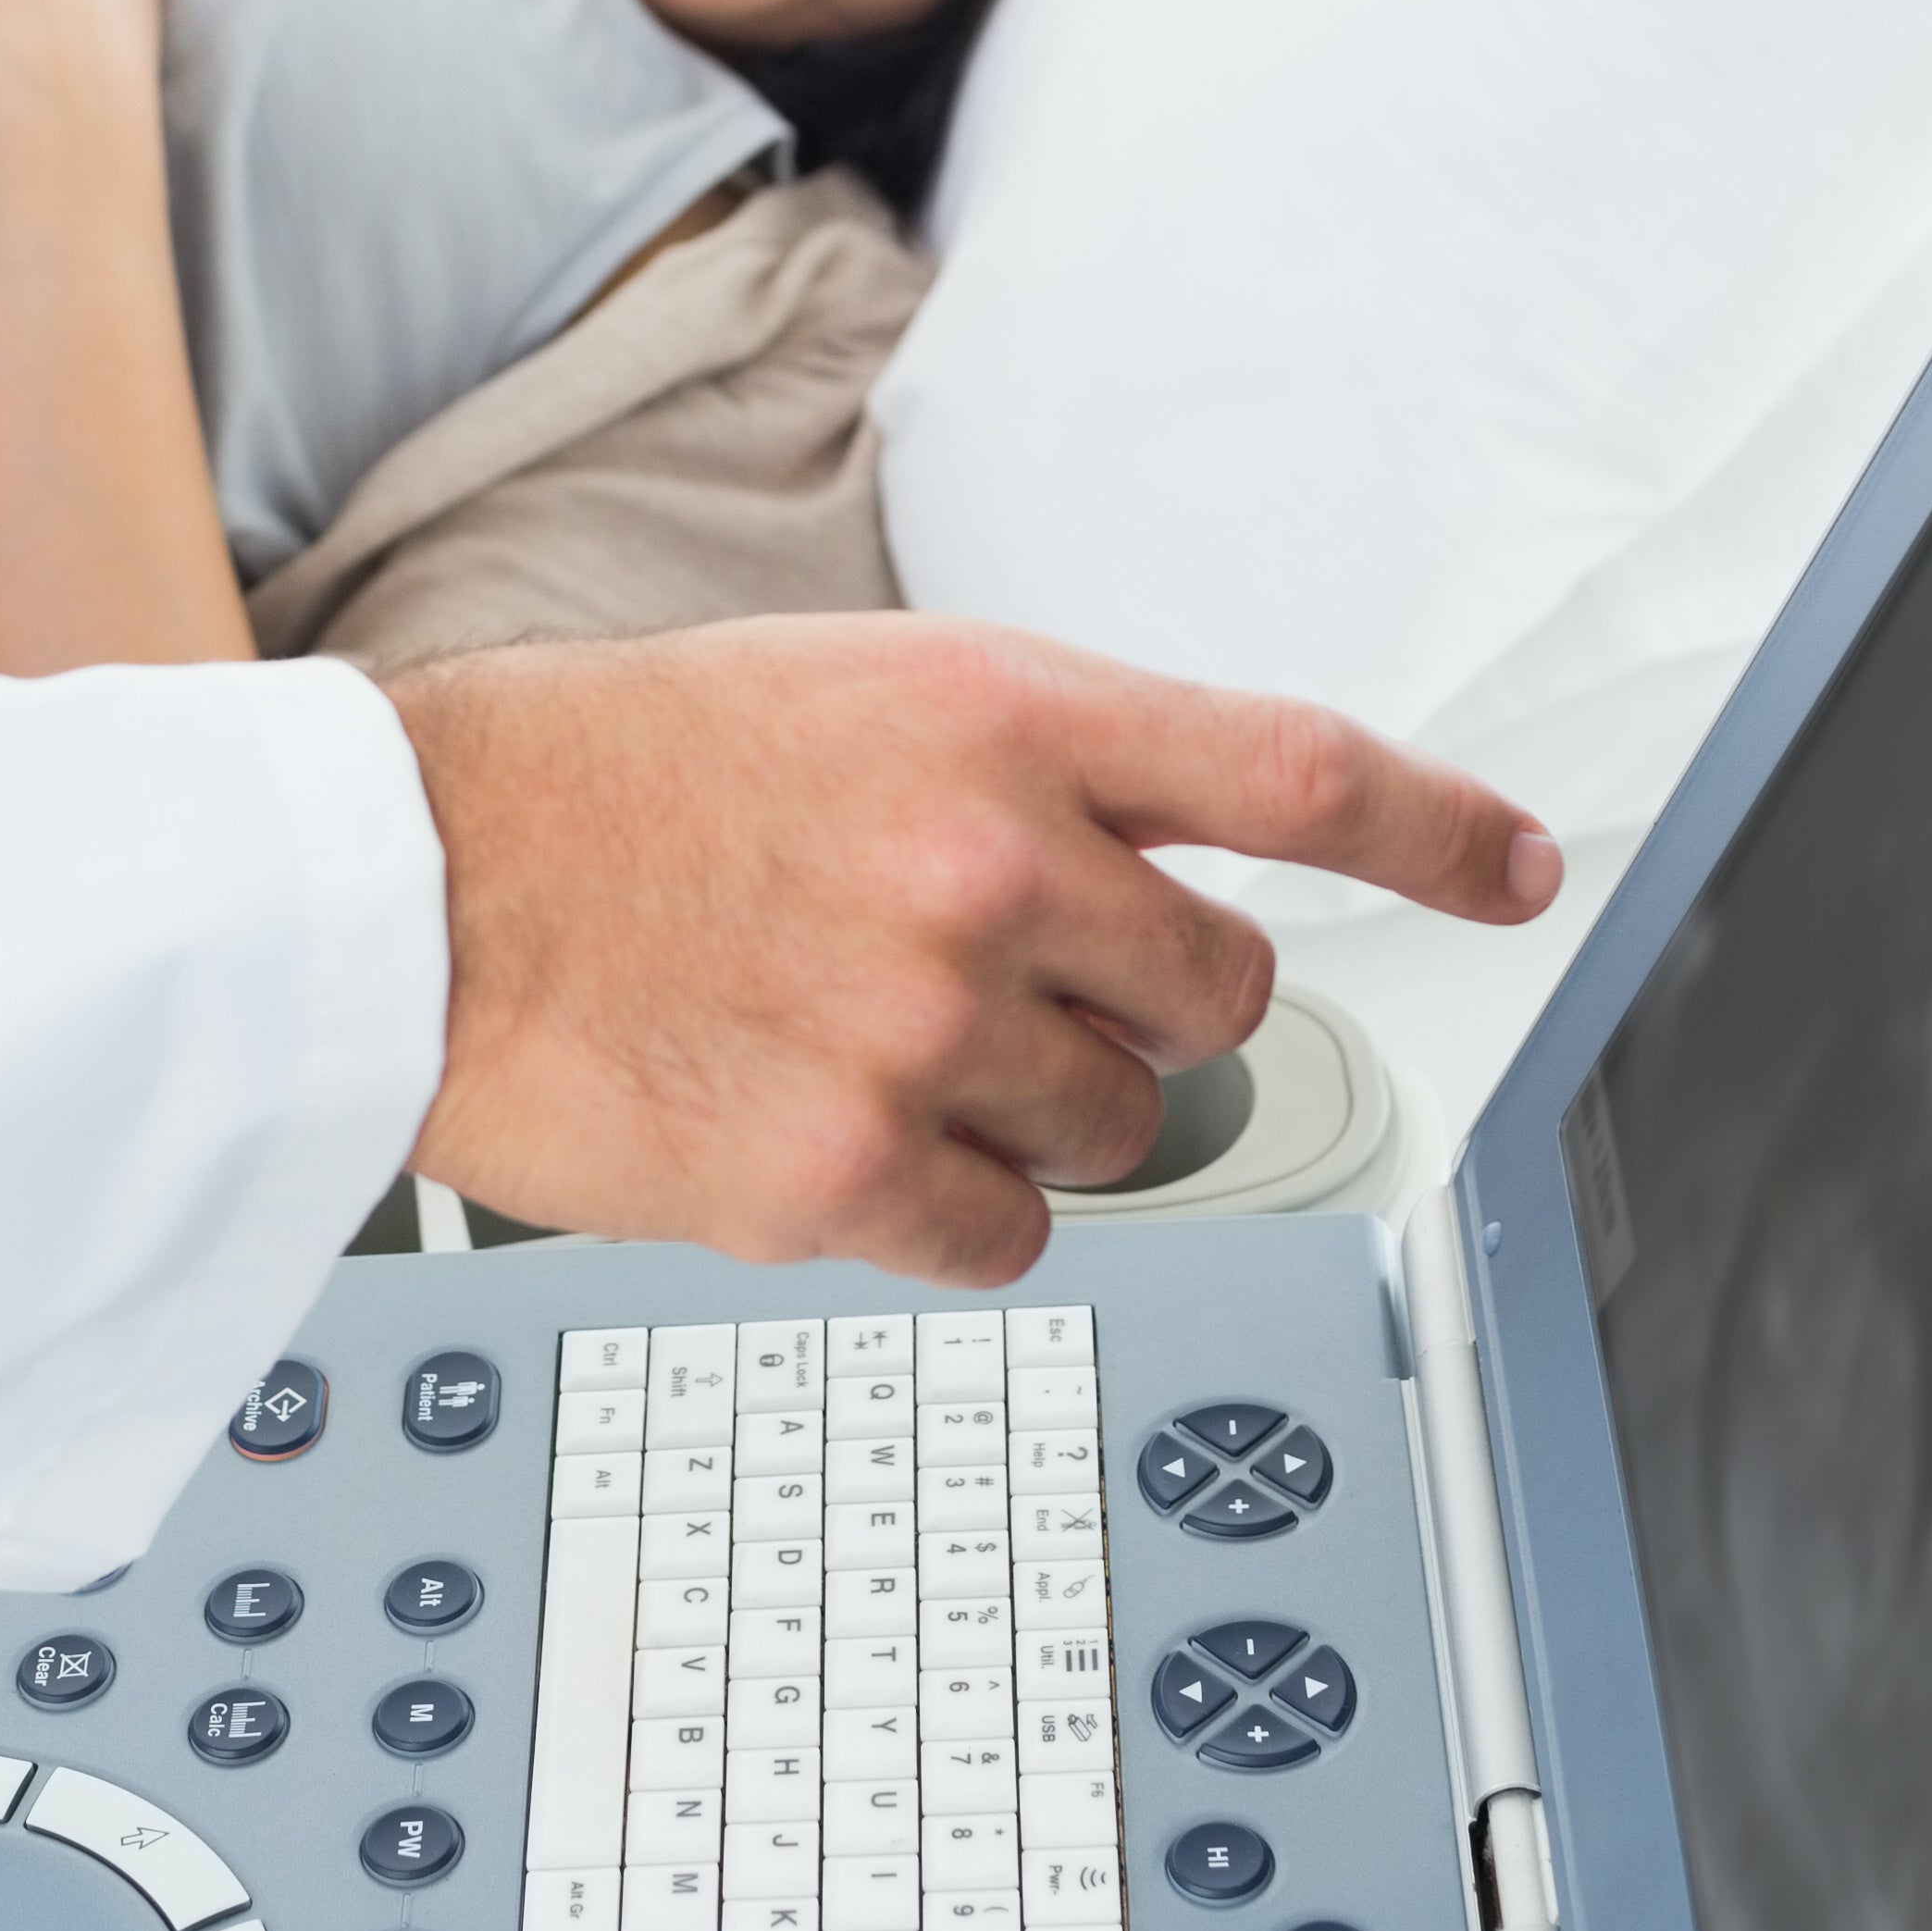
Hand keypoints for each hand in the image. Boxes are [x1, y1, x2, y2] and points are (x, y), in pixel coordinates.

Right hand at [389, 616, 1563, 1285]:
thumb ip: (1027, 770)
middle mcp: (991, 865)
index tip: (1516, 873)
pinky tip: (824, 1133)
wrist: (415, 889)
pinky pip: (1006, 1236)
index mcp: (1002, 718)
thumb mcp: (848, 694)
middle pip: (1216, 998)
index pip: (1292, 771)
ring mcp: (923, 1027)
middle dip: (1139, 1012)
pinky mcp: (845, 1174)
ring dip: (1028, 1114)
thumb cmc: (610, 786)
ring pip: (1118, 1132)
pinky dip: (944, 1208)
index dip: (1435, 830)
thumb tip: (1163, 878)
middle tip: (995, 988)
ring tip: (865, 1045)